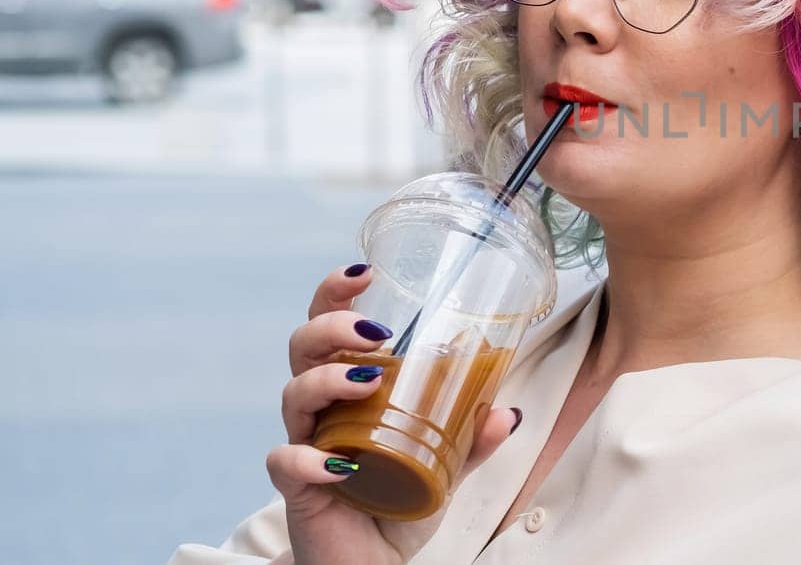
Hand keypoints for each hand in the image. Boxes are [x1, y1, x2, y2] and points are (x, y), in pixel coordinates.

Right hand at [265, 264, 520, 564]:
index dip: (334, 294)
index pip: (328, 328)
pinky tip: (338, 464)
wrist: (374, 563)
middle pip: (302, 348)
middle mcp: (322, 409)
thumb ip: (472, 440)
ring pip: (293, 394)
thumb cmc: (399, 501)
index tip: (364, 272)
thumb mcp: (447, 466)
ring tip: (366, 381)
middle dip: (330, 327)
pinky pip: (285, 462)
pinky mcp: (296, 486)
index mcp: (350, 389)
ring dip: (326, 380)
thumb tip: (508, 412)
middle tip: (373, 331)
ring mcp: (305, 443)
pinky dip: (308, 458)